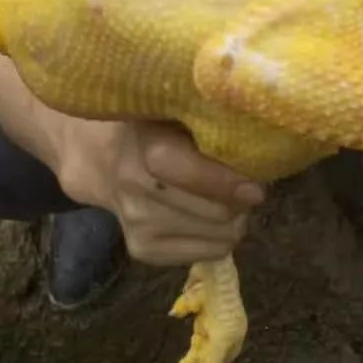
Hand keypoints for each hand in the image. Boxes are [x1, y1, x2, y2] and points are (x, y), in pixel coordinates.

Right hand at [55, 117, 264, 266]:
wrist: (102, 157)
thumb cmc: (153, 124)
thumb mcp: (175, 108)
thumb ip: (211, 119)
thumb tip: (261, 138)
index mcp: (146, 145)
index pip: (192, 175)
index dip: (229, 182)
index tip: (256, 183)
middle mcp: (136, 188)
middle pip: (216, 212)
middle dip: (241, 200)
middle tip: (247, 185)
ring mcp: (137, 224)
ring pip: (218, 237)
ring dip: (235, 218)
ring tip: (230, 197)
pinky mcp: (143, 250)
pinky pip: (207, 254)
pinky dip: (220, 236)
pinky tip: (211, 215)